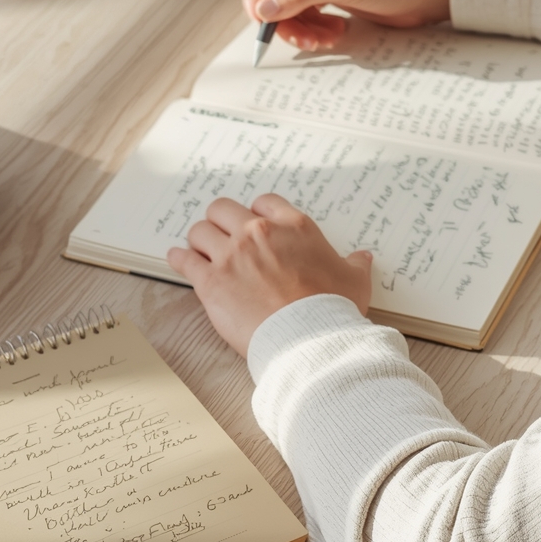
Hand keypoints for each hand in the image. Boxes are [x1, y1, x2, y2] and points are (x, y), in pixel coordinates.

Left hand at [169, 193, 372, 356]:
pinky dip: (179, 258)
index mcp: (293, 226)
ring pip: (201, 230)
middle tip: (221, 232)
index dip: (256, 212)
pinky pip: (185, 260)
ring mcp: (232, 255)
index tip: (253, 222)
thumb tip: (363, 257)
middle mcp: (258, 233)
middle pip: (224, 209)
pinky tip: (177, 258)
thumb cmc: (332, 309)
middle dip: (221, 219)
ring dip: (200, 239)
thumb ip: (355, 264)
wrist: (309, 339)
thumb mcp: (355, 281)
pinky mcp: (211, 281)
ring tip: (199, 248)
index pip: (264, 202)